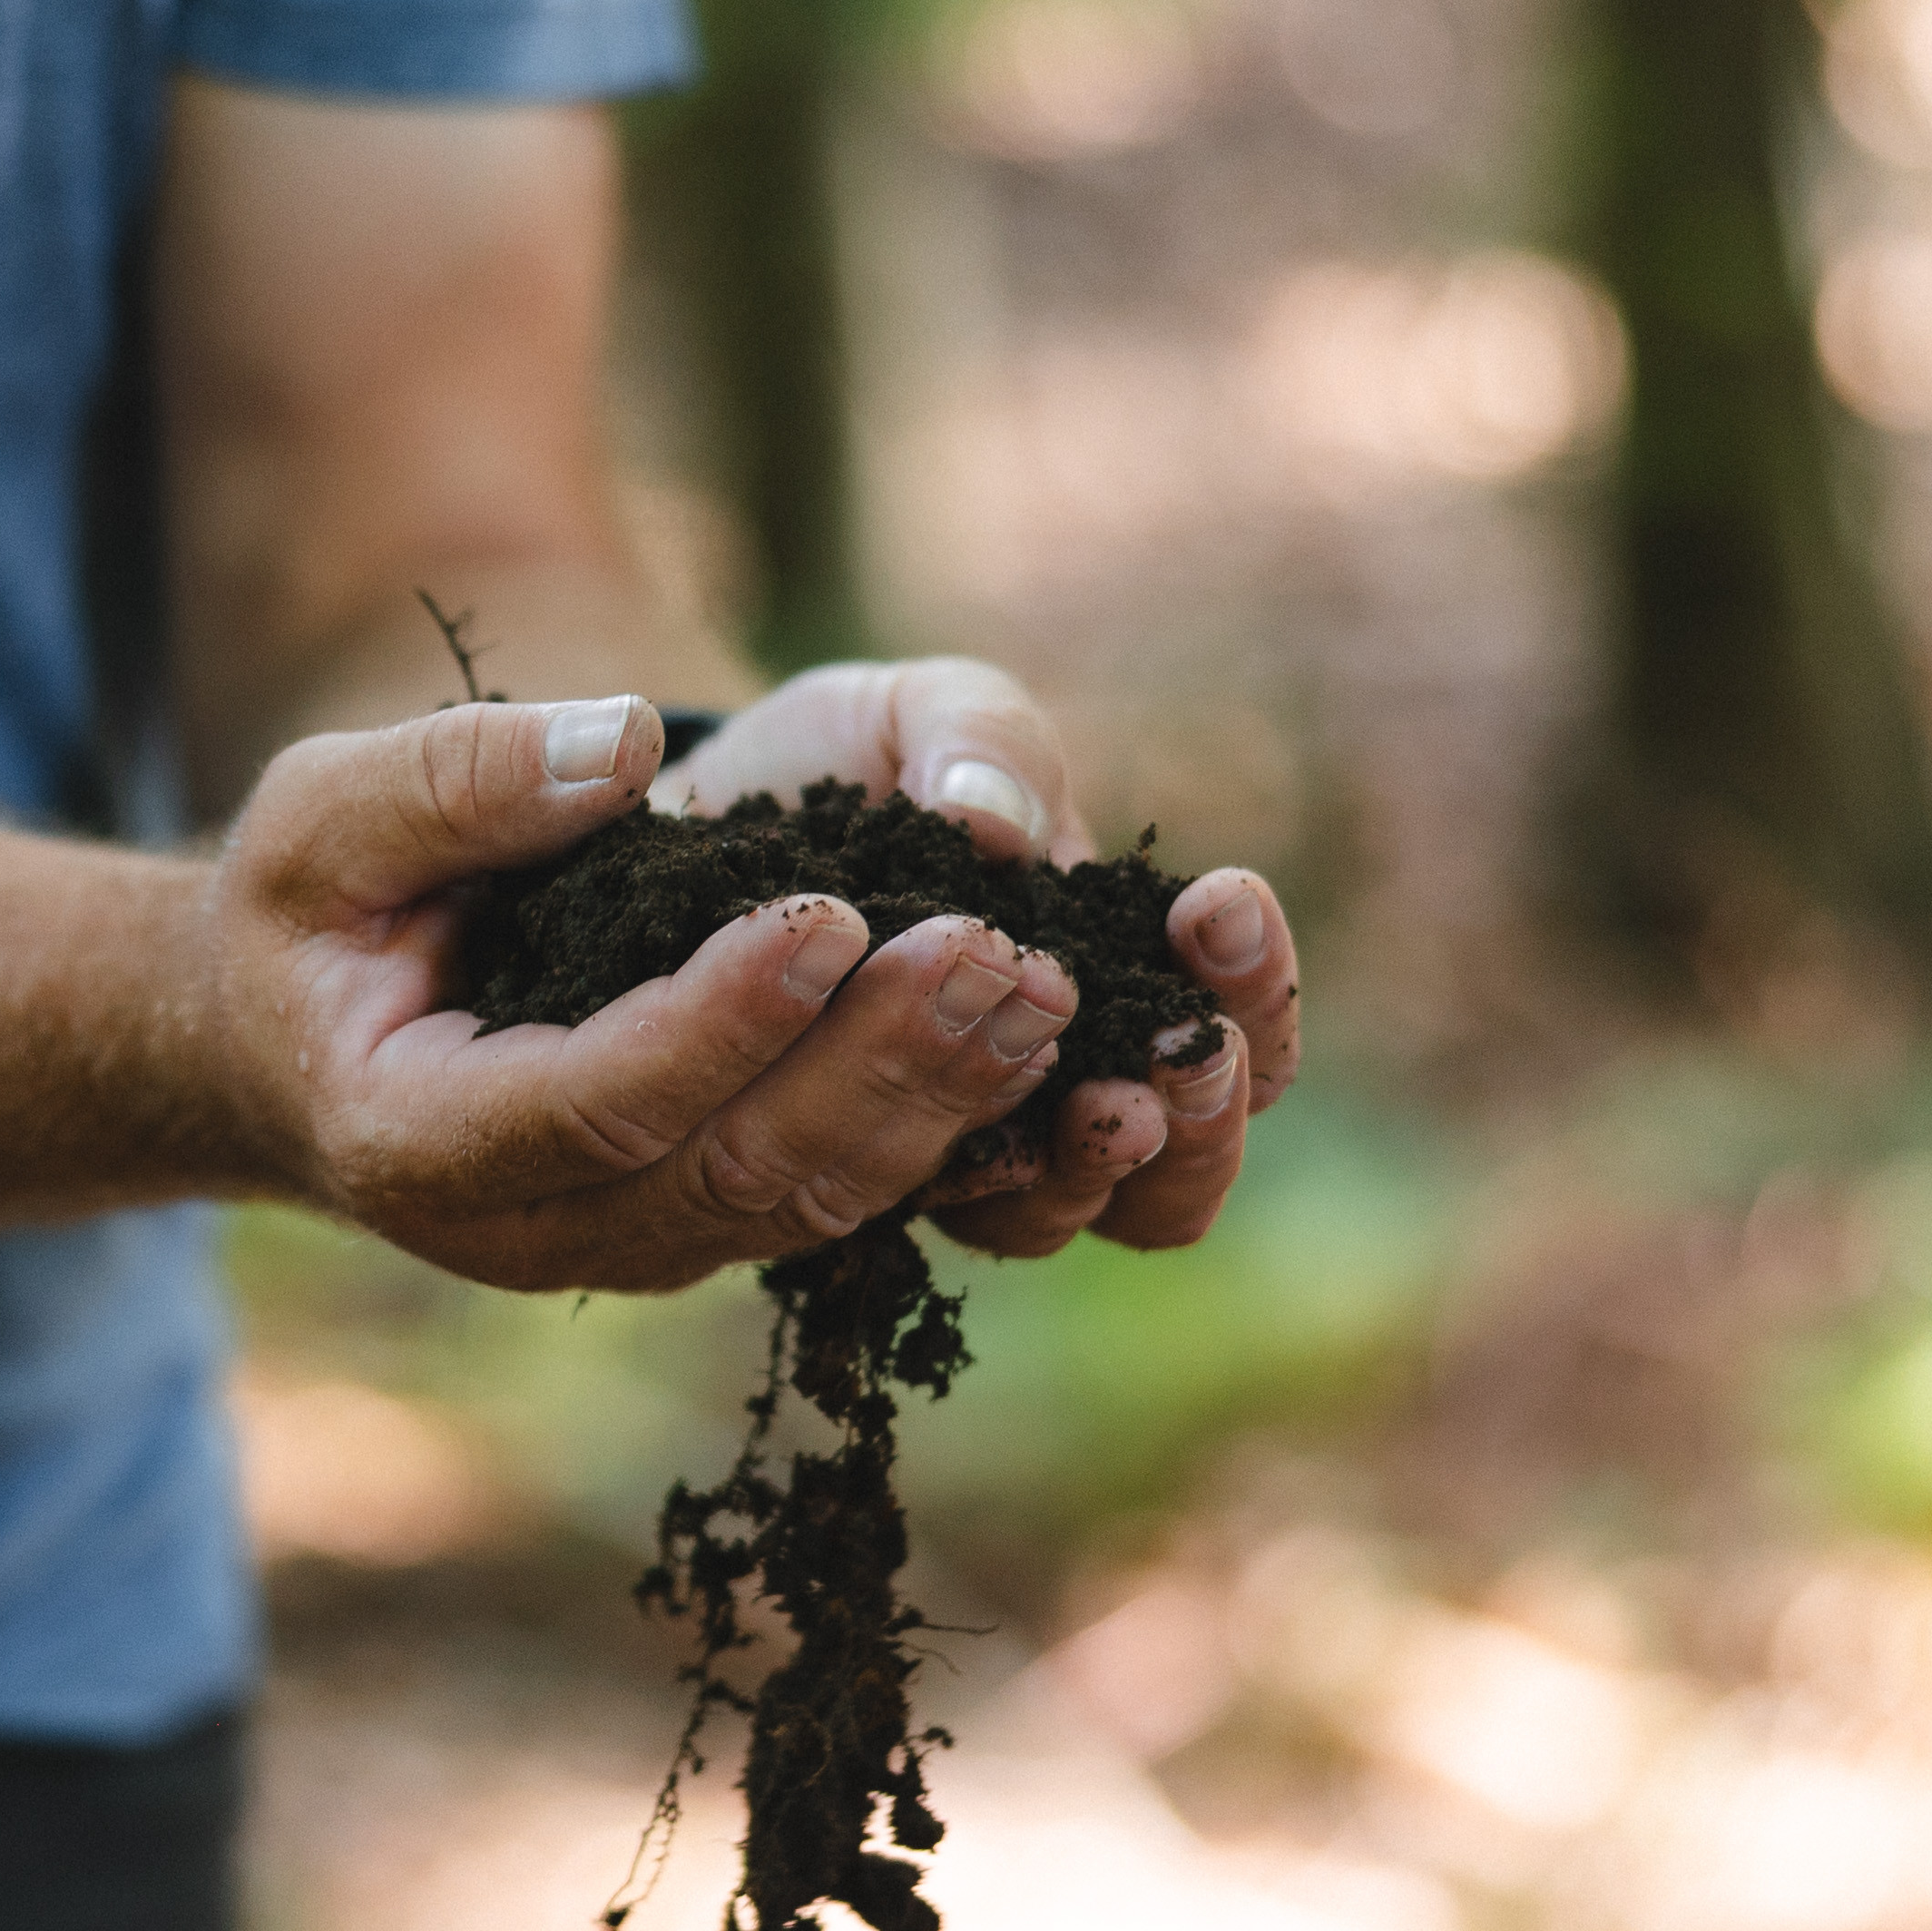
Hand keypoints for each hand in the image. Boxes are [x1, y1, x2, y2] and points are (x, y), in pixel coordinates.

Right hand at [203, 695, 1084, 1292]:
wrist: (289, 1041)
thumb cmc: (306, 914)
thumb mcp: (323, 814)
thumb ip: (458, 779)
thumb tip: (624, 748)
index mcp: (414, 1138)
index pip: (595, 1100)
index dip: (722, 1020)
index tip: (833, 912)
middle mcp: (521, 1228)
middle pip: (730, 1174)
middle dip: (876, 1065)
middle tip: (999, 954)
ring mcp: (615, 1247)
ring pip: (798, 1204)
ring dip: (932, 1100)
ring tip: (1037, 985)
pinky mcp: (686, 1226)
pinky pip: (822, 1199)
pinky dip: (930, 1130)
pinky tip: (1017, 1044)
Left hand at [665, 657, 1301, 1260]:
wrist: (674, 828)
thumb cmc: (837, 770)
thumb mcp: (920, 715)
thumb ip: (984, 744)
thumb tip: (1002, 830)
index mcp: (1108, 984)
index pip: (1237, 1036)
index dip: (1257, 991)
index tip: (1219, 903)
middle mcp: (1045, 1093)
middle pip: (1177, 1169)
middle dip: (1201, 1108)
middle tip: (1175, 1045)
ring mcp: (945, 1150)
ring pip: (1056, 1214)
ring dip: (1089, 1163)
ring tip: (1094, 1102)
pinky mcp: (834, 1179)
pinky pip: (905, 1215)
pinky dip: (945, 1173)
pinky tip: (938, 1118)